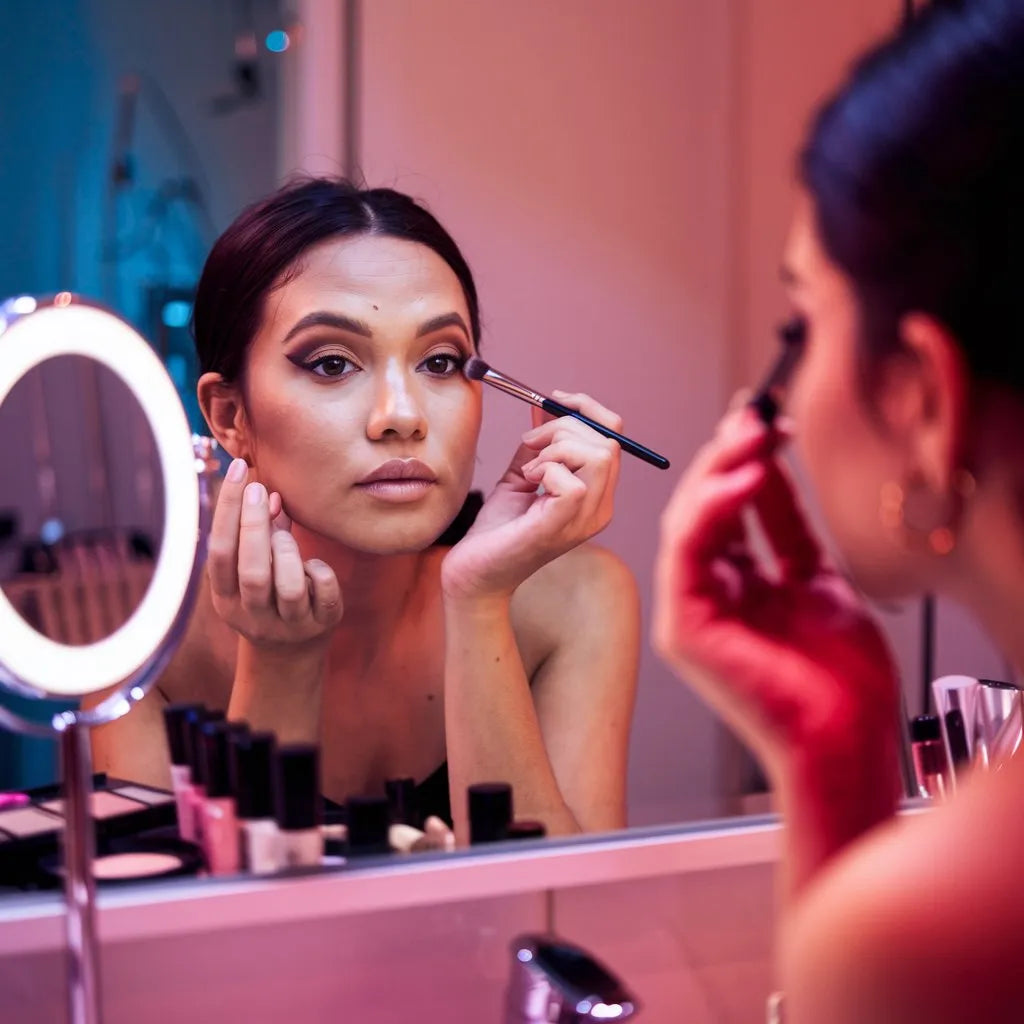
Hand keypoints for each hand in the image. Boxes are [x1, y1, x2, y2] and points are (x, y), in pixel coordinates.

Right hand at [206, 459, 342, 647]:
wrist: (289, 655)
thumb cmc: (268, 595)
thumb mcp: (254, 568)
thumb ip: (261, 532)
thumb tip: (269, 492)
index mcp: (225, 598)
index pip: (219, 552)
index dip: (226, 509)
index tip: (236, 469)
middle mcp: (252, 615)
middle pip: (251, 570)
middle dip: (255, 524)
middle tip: (260, 488)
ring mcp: (288, 624)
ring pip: (288, 585)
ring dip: (287, 549)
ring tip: (286, 534)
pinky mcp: (321, 625)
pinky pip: (323, 592)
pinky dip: (319, 570)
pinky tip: (313, 566)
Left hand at [441, 392, 620, 599]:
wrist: (475, 572)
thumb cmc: (497, 530)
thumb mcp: (522, 474)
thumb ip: (539, 444)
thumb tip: (545, 405)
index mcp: (596, 496)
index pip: (614, 439)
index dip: (588, 410)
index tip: (554, 399)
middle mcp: (599, 509)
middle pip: (608, 443)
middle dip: (564, 427)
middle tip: (530, 443)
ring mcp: (585, 520)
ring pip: (597, 455)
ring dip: (555, 448)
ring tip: (529, 469)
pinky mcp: (563, 527)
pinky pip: (572, 481)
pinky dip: (546, 469)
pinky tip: (528, 482)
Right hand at [651, 407, 899, 771]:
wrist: (846, 736)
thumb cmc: (839, 677)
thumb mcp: (814, 574)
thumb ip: (784, 523)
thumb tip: (766, 463)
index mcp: (733, 587)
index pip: (724, 510)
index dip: (742, 460)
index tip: (769, 421)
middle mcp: (705, 594)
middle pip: (701, 508)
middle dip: (728, 456)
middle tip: (758, 416)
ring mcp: (689, 610)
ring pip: (686, 521)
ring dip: (718, 470)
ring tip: (754, 434)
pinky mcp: (683, 625)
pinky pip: (686, 551)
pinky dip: (712, 508)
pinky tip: (747, 476)